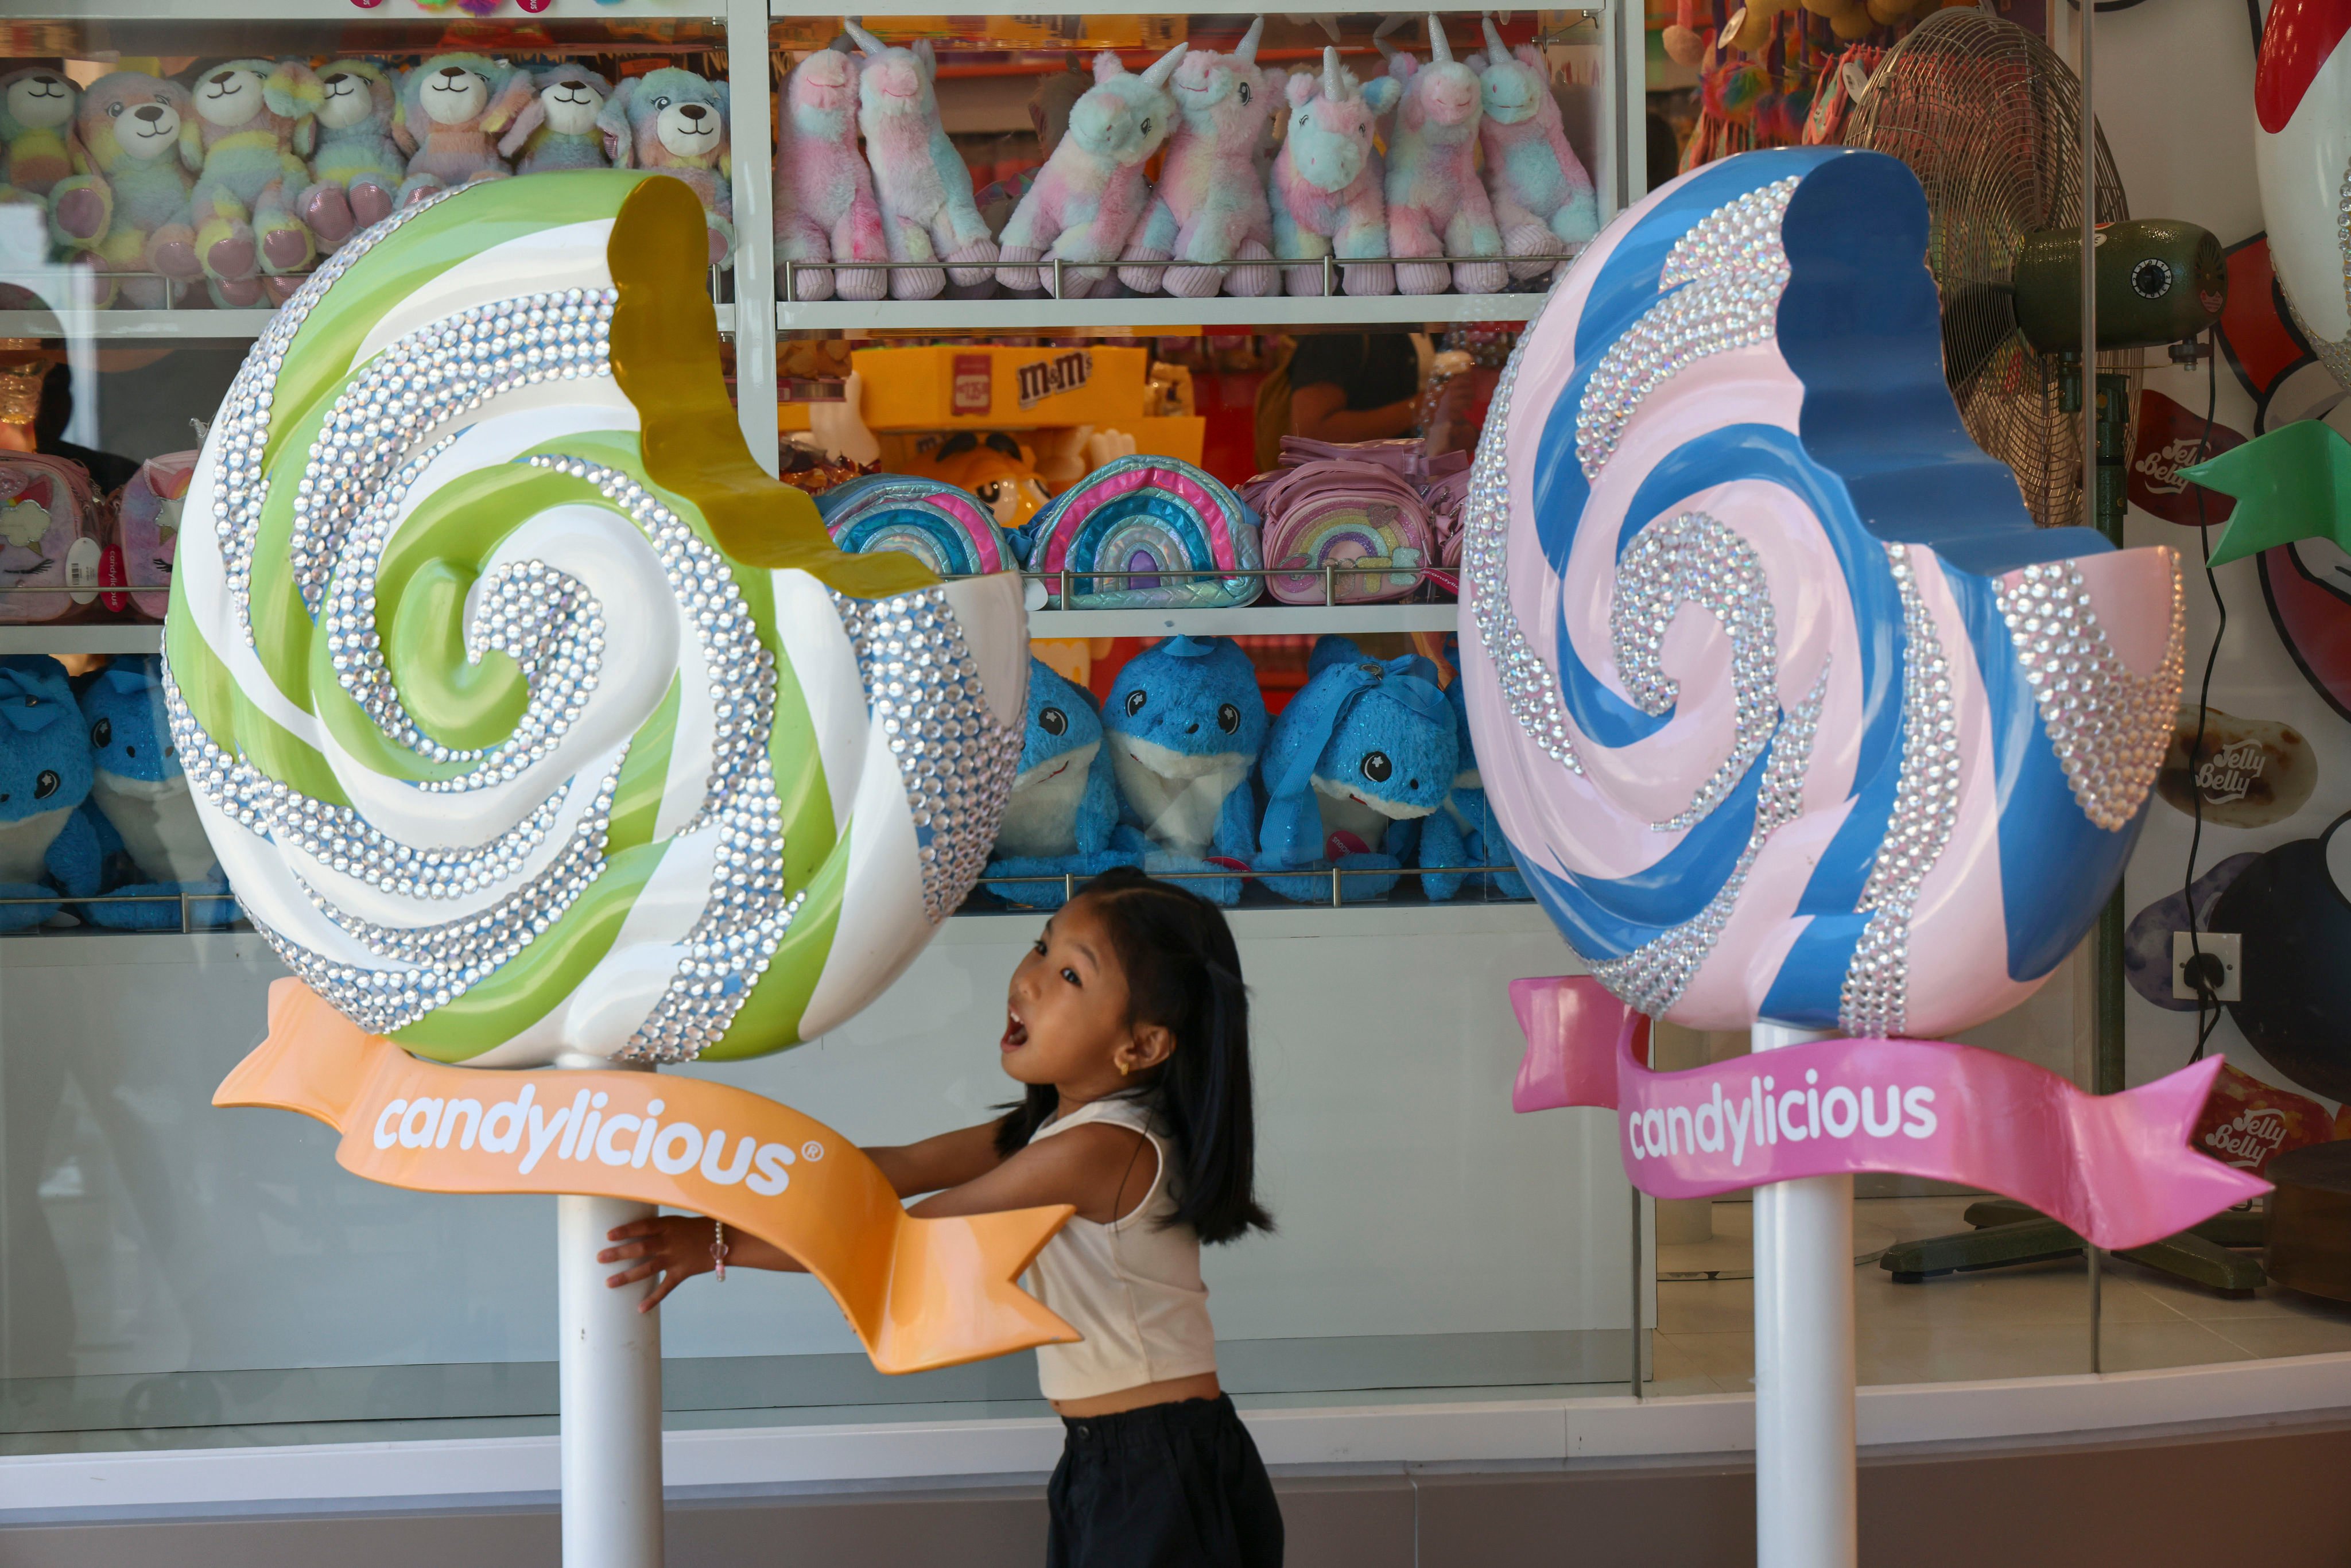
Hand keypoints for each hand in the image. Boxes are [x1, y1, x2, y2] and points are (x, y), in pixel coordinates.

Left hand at [599, 1214, 716, 1312]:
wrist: (725, 1240)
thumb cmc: (699, 1228)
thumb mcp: (678, 1221)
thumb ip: (658, 1228)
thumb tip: (633, 1233)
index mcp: (669, 1225)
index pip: (643, 1226)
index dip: (626, 1231)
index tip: (608, 1235)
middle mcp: (670, 1242)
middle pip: (641, 1248)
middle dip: (619, 1253)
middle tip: (600, 1258)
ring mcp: (676, 1259)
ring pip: (648, 1268)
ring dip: (627, 1276)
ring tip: (609, 1283)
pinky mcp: (682, 1273)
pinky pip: (666, 1288)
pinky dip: (653, 1299)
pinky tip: (639, 1308)